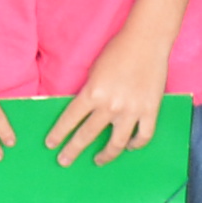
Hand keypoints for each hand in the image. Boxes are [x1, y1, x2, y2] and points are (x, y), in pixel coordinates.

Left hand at [47, 21, 172, 163]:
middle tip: (64, 161)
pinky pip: (143, 136)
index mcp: (92, 93)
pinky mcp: (150, 111)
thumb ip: (89, 92)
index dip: (59, 134)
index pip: (70, 120)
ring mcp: (132, 110)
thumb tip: (84, 111)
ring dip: (106, 155)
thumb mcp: (94, 71)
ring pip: (116, 143)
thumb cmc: (117, 51)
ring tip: (98, 160)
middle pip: (88, 135)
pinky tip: (129, 146)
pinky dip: (136, 144)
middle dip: (73, 150)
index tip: (51, 144)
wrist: (146, 41)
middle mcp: (110, 105)